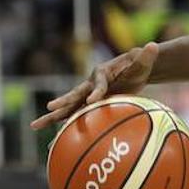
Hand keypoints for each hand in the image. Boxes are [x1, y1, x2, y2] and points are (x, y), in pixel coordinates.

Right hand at [31, 42, 159, 129]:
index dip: (96, 91)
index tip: (93, 100)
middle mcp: (90, 84)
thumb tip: (153, 45)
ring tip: (35, 126)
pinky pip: (75, 117)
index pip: (99, 84)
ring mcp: (87, 95)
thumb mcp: (142, 62)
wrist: (131, 72)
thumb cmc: (137, 66)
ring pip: (69, 107)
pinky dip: (65, 128)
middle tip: (49, 108)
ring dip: (53, 117)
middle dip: (62, 102)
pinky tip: (52, 143)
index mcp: (102, 73)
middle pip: (75, 95)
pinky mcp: (88, 105)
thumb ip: (146, 56)